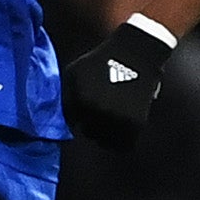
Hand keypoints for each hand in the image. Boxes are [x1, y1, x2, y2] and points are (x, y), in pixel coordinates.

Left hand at [64, 17, 174, 147]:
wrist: (135, 54)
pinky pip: (124, 145)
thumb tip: (62, 115)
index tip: (83, 115)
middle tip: (97, 119)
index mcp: (80, 100)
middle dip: (90, 127)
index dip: (77, 120)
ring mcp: (117, 118)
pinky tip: (121, 134)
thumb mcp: (74, 72)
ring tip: (109, 125)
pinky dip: (121, 143)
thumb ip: (66, 94)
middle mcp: (97, 111)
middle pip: (88, 133)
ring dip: (105, 137)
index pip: (73, 123)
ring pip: (105, 142)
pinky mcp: (136, 123)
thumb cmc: (101, 61)